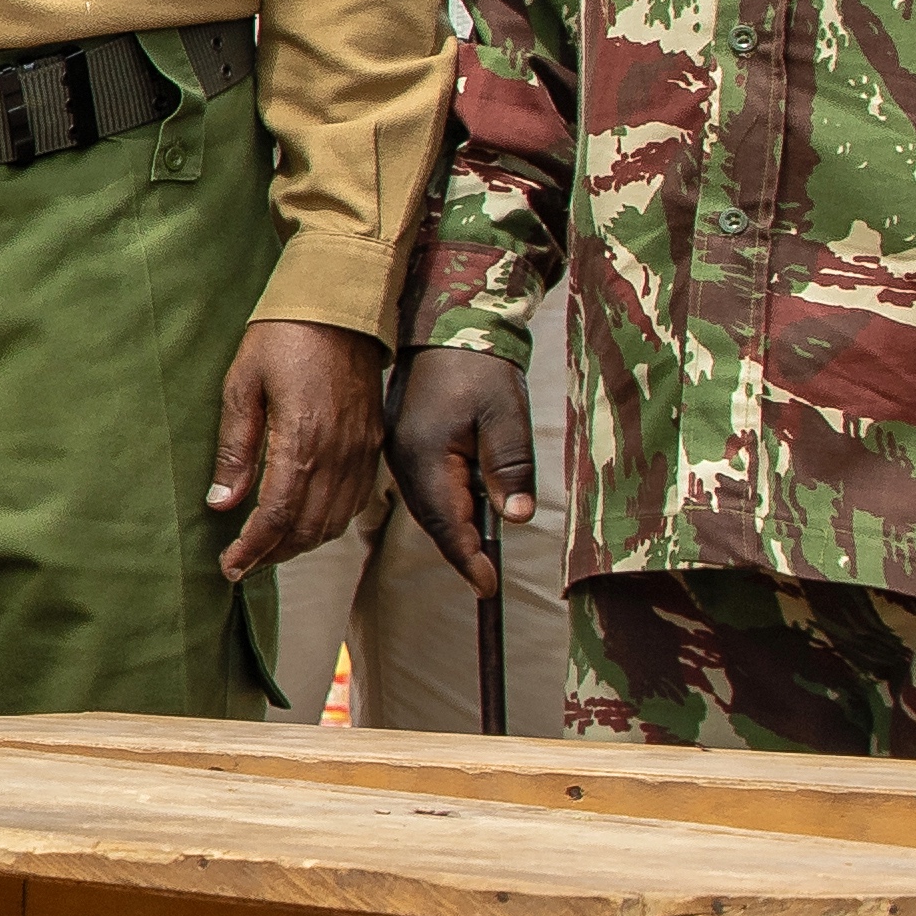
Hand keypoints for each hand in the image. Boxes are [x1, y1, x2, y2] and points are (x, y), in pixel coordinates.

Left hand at [204, 321, 388, 582]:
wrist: (341, 305)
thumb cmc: (282, 337)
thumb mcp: (241, 385)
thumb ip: (235, 448)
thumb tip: (221, 503)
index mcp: (302, 441)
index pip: (278, 516)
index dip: (252, 549)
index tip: (229, 567)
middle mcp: (339, 454)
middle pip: (309, 528)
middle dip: (273, 555)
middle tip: (240, 565)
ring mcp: (361, 451)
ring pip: (335, 520)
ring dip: (300, 544)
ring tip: (266, 550)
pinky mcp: (372, 443)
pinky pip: (354, 500)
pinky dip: (328, 522)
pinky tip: (303, 522)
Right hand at [386, 343, 534, 593]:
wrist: (448, 328)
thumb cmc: (481, 370)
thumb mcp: (505, 417)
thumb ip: (509, 468)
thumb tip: (514, 519)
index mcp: (425, 457)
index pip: (446, 524)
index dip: (468, 560)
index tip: (489, 587)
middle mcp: (404, 460)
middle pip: (433, 521)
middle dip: (460, 552)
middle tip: (487, 581)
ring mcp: (400, 453)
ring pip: (428, 507)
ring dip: (453, 532)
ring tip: (479, 557)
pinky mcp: (406, 445)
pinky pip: (425, 489)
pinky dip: (444, 510)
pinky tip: (464, 516)